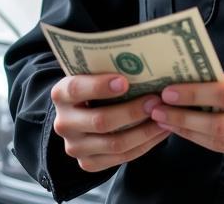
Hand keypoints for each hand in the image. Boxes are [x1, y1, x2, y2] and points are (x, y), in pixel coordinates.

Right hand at [51, 73, 170, 171]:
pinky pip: (122, 158)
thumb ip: (104, 70)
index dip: (100, 86)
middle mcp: (64, 123)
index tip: (125, 81)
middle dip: (132, 112)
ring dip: (144, 131)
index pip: (76, 89)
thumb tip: (138, 61)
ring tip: (163, 117)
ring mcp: (75, 147)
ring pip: (115, 144)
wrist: (77, 114)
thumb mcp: (88, 75)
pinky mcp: (88, 163)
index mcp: (60, 94)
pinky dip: (144, 144)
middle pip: (100, 121)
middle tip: (155, 101)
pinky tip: (159, 132)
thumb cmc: (90, 87)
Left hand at [147, 58, 223, 164]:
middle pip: (220, 124)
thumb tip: (192, 82)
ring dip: (187, 131)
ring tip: (164, 120)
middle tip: (156, 109)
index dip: (194, 95)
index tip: (168, 91)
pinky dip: (204, 141)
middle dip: (182, 117)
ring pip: (221, 142)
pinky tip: (186, 129)